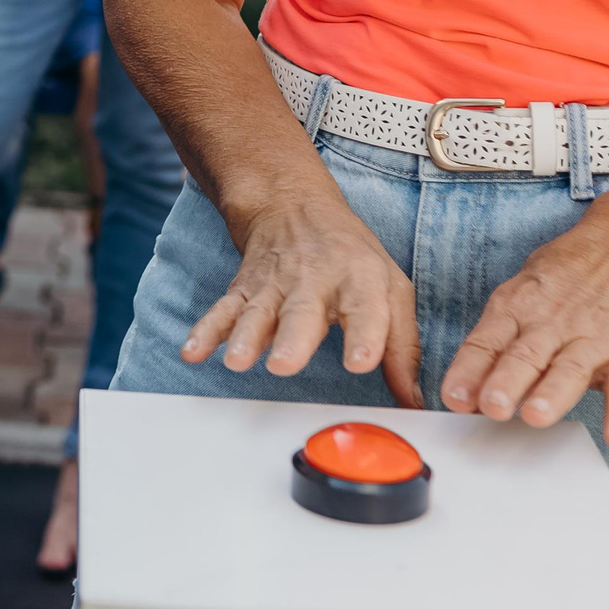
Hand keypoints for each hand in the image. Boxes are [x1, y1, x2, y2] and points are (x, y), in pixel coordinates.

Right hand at [182, 190, 421, 407]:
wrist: (293, 204)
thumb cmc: (351, 257)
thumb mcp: (391, 291)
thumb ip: (402, 350)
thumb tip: (415, 404)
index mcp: (360, 281)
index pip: (367, 310)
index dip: (366, 337)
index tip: (361, 363)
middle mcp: (316, 281)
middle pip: (304, 312)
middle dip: (293, 339)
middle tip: (284, 365)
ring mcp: (276, 284)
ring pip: (259, 311)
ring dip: (245, 336)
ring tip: (237, 361)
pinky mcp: (245, 289)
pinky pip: (224, 310)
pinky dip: (207, 330)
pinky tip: (193, 351)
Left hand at [440, 222, 608, 448]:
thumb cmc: (562, 280)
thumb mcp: (520, 294)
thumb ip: (497, 340)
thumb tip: (467, 388)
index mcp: (517, 308)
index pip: (487, 341)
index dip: (468, 370)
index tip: (454, 398)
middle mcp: (552, 324)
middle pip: (525, 355)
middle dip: (506, 382)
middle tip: (492, 406)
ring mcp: (593, 338)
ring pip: (570, 368)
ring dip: (553, 394)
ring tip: (537, 416)